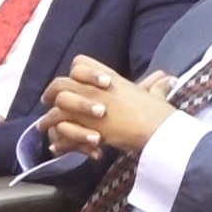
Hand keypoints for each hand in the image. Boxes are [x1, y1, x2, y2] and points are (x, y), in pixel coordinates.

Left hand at [36, 55, 175, 157]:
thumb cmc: (158, 112)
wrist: (157, 129)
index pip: (80, 63)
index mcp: (108, 78)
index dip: (75, 72)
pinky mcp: (87, 126)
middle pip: (61, 83)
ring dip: (48, 119)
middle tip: (47, 100)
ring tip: (44, 128)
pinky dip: (59, 141)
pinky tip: (56, 147)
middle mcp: (94, 89)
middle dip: (50, 92)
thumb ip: (156, 85)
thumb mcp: (156, 94)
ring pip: (57, 108)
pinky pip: (64, 131)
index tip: (74, 81)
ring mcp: (89, 107)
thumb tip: (167, 78)